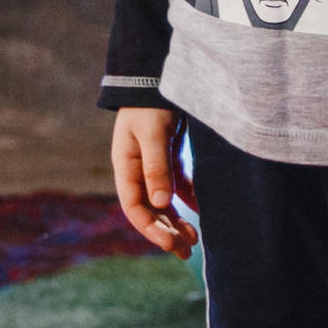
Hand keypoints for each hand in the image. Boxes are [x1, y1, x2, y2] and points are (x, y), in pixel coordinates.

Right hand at [113, 107, 196, 253]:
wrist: (157, 76)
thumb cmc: (151, 103)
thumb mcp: (153, 133)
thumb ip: (156, 167)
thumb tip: (160, 203)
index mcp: (126, 167)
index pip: (135, 208)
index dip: (152, 230)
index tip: (171, 244)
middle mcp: (137, 170)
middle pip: (150, 210)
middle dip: (166, 232)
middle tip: (188, 250)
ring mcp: (153, 165)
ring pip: (163, 202)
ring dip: (176, 221)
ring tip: (195, 240)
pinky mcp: (169, 157)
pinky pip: (177, 186)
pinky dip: (188, 200)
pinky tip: (202, 212)